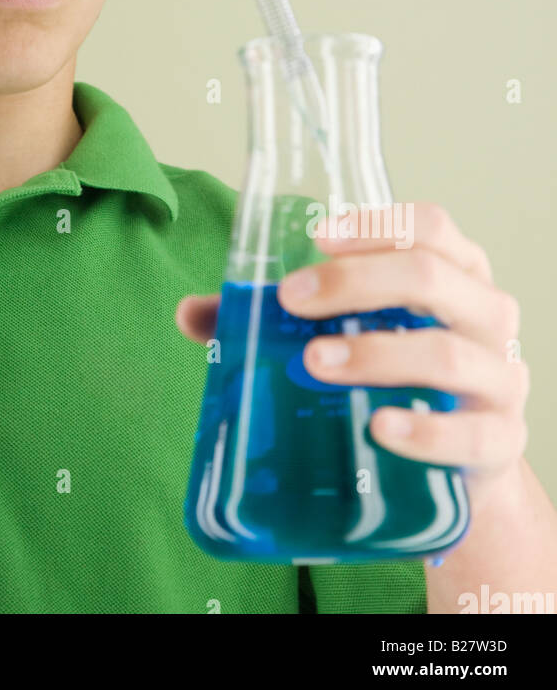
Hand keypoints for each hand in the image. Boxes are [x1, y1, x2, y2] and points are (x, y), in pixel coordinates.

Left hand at [175, 203, 528, 514]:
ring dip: (375, 353)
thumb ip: (271, 321)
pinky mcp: (500, 442)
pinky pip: (470, 434)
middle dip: (357, 283)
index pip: (428, 226)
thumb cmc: (398, 376)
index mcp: (454, 272)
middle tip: (292, 302)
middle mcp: (486, 315)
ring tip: (316, 363)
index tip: (315, 237)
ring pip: (446, 353)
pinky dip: (423, 430)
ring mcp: (500, 379)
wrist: (463, 464)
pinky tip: (379, 428)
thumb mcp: (352, 334)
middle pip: (431, 276)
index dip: (375, 225)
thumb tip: (190, 313)